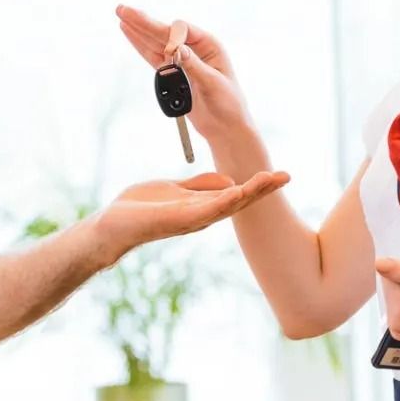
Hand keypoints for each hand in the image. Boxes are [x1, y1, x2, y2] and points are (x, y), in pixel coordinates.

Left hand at [92, 170, 290, 262]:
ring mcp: (193, 219)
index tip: (279, 174)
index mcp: (202, 206)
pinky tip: (239, 191)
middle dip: (263, 189)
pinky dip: (225, 200)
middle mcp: (203, 215)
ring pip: (229, 205)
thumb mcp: (174, 188)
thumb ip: (199, 184)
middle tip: (286, 176)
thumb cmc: (140, 208)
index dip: (258, 186)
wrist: (113, 226)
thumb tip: (229, 180)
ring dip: (251, 193)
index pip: (236, 194)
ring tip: (272, 180)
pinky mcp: (180, 220)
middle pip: (240, 201)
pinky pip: (207, 209)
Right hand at [114, 5, 252, 141]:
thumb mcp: (213, 83)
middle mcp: (194, 48)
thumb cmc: (228, 104)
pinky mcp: (172, 72)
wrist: (225, 127)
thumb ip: (194, 65)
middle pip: (165, 31)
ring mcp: (181, 60)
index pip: (183, 30)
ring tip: (121, 14)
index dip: (172, 37)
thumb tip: (176, 48)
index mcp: (209, 45)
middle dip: (144, 21)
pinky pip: (152, 56)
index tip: (169, 54)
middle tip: (123, 9)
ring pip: (155, 41)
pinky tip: (129, 32)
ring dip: (138, 29)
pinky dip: (140, 44)